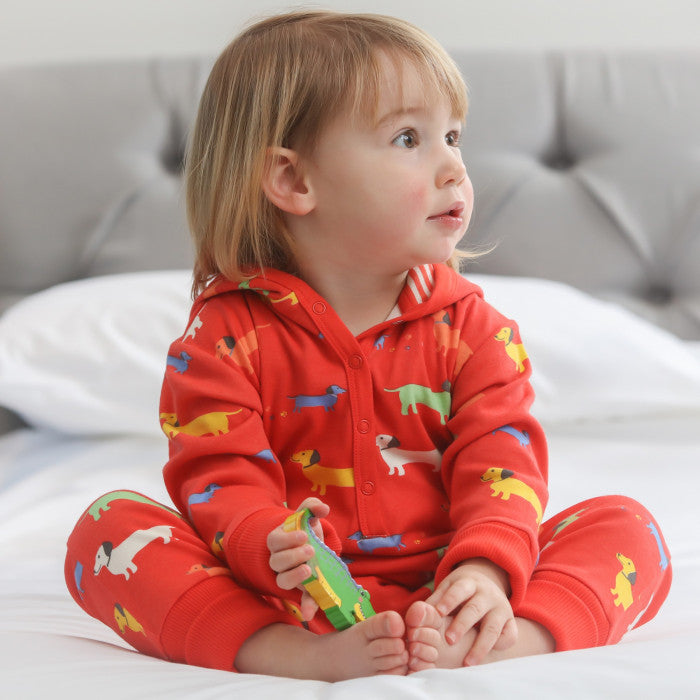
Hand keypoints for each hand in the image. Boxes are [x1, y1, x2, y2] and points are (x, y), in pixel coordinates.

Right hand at [267, 497, 329, 620]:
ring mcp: (290, 576)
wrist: (314, 547)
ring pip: (282, 581)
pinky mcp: (303, 590)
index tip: (304, 535)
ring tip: (309, 570)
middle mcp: (280, 561)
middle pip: (277, 562)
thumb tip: (323, 508)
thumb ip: (312, 507)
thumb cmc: (307, 530)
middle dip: (293, 557)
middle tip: (310, 550)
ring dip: (295, 577)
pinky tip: (310, 613)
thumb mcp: (309, 517)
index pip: (274, 541)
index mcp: (279, 541)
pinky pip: (301, 600)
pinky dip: (306, 607)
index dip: (287, 539)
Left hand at [426, 558, 516, 664]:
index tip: (439, 613)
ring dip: (481, 645)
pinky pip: (510, 634)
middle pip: (475, 608)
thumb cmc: (460, 590)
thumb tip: (416, 615)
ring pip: (493, 626)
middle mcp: (486, 594)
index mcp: (468, 582)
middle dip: (462, 624)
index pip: (459, 590)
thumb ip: (434, 600)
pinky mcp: (510, 621)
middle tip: (448, 640)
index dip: (449, 600)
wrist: (487, 580)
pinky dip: (502, 644)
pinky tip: (490, 656)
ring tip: (467, 662)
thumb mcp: (448, 588)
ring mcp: (500, 607)